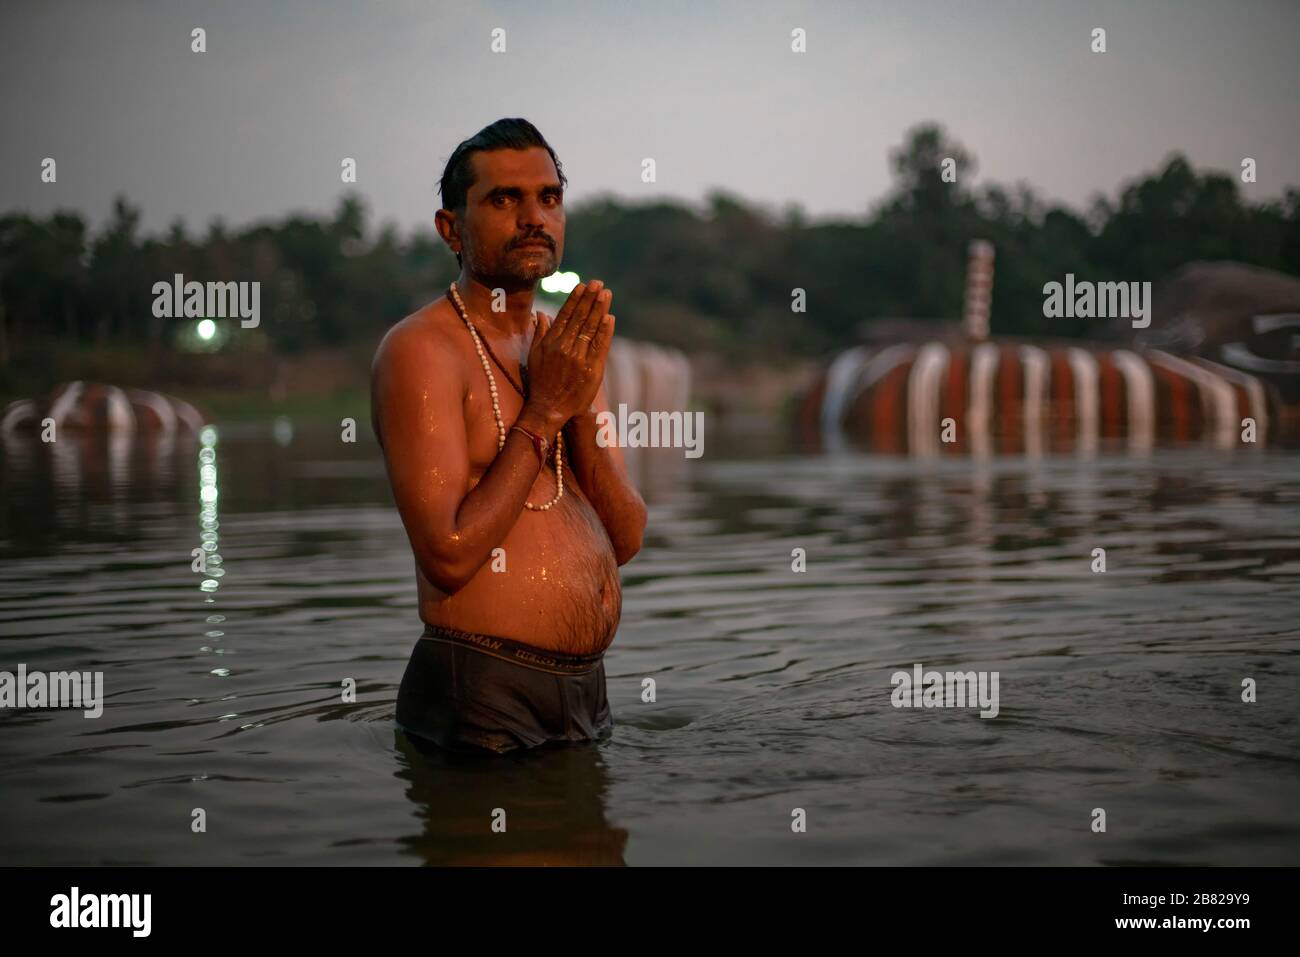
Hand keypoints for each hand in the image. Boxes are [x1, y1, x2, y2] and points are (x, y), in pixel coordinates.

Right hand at [520, 280, 614, 432]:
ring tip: (606, 294)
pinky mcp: (592, 370)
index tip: (582, 285)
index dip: (575, 299)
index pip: (565, 315)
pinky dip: (606, 331)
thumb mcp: (535, 356)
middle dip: (590, 299)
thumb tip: (542, 314)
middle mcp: (565, 347)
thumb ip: (539, 333)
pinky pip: (601, 346)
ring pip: (591, 328)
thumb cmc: (540, 382)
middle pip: (580, 318)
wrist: (549, 408)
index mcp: (551, 342)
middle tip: (598, 283)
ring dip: (599, 309)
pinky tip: (609, 317)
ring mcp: (579, 358)